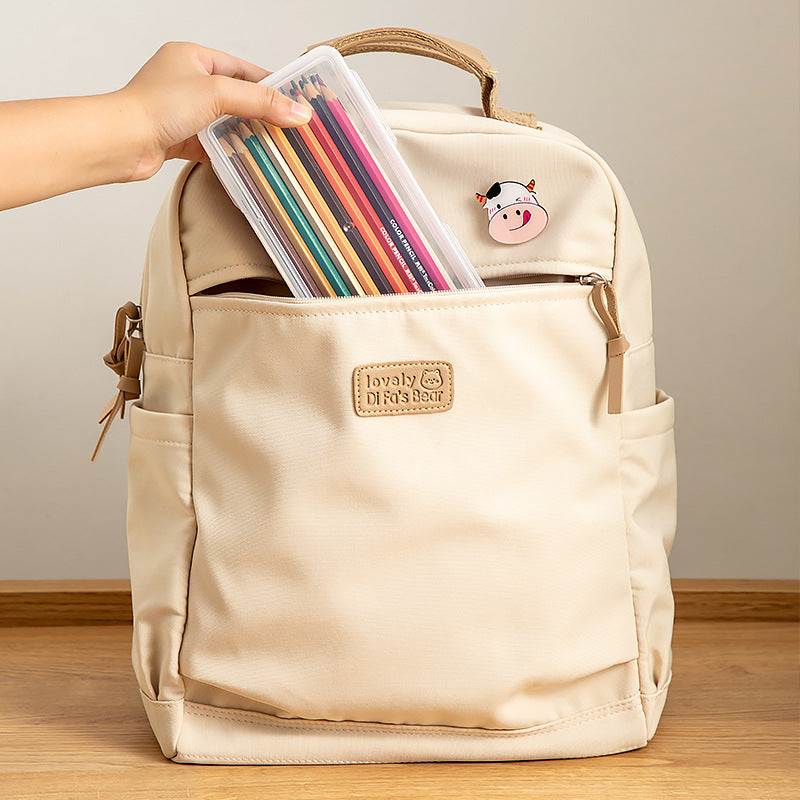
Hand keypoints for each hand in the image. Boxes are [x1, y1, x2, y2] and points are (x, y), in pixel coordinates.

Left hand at [118, 41, 311, 180]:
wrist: (121, 142)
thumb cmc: (156, 107)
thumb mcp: (217, 94)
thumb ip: (260, 102)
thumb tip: (298, 112)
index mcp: (192, 57)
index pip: (243, 69)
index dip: (270, 85)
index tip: (295, 101)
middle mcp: (186, 81)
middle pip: (236, 96)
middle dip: (261, 113)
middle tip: (289, 127)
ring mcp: (182, 111)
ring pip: (225, 121)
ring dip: (246, 133)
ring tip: (274, 145)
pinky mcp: (179, 137)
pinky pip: (213, 143)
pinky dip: (229, 151)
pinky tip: (248, 159)